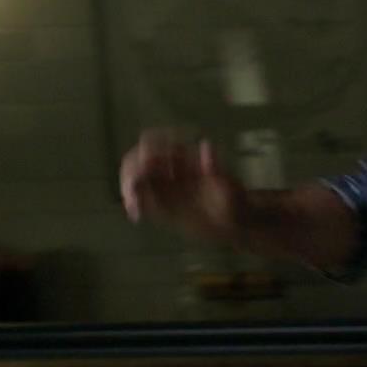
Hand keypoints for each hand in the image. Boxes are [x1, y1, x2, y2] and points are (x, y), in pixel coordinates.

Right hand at [119, 130, 246, 243]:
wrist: (237, 224)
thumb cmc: (237, 202)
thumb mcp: (231, 186)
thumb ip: (216, 170)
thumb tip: (206, 145)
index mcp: (186, 158)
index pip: (158, 142)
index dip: (148, 149)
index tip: (146, 164)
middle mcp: (172, 169)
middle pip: (140, 159)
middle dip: (132, 169)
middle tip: (133, 188)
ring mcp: (166, 186)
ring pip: (136, 177)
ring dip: (128, 187)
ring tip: (133, 205)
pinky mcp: (162, 204)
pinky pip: (141, 199)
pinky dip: (134, 204)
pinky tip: (136, 216)